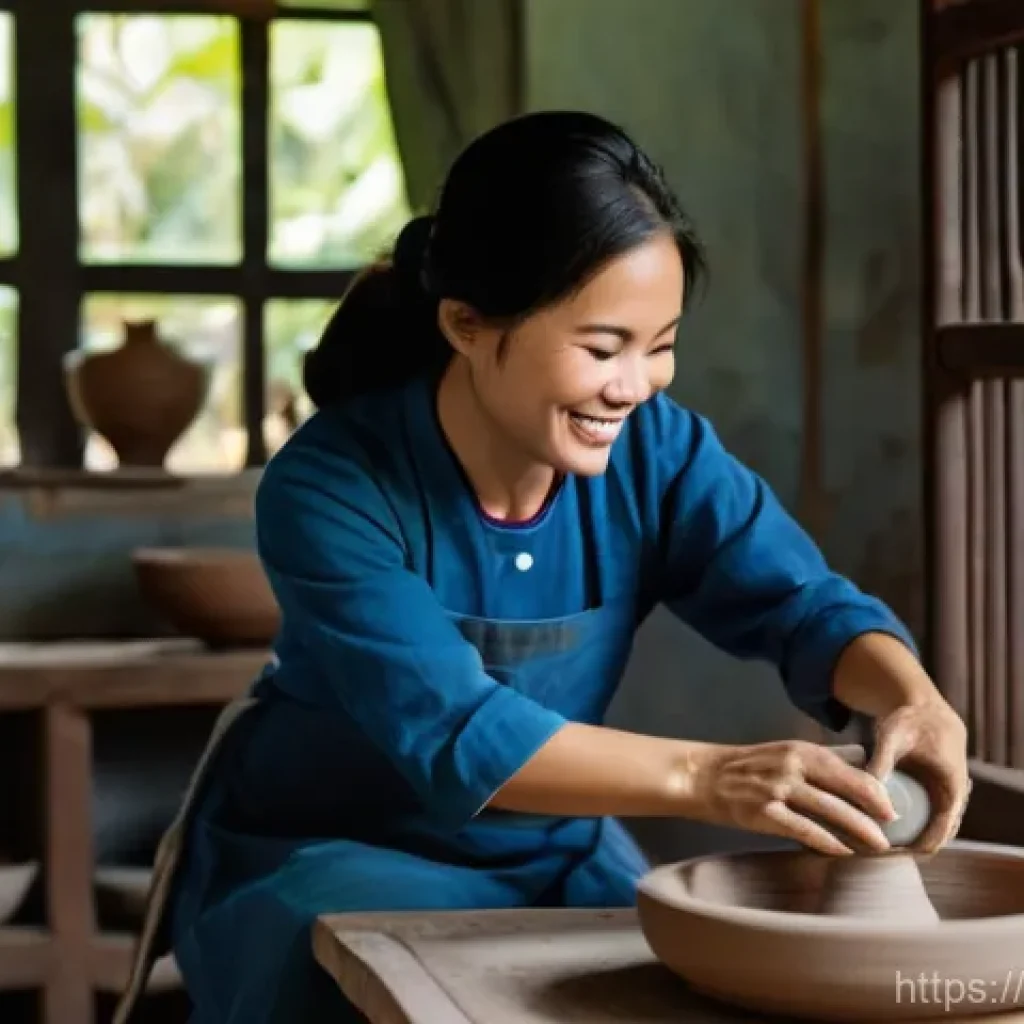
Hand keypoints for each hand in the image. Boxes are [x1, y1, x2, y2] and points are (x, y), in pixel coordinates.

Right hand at [694, 740, 896, 855]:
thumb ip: (816, 767)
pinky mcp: (765, 813)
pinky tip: (843, 851)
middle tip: (895, 829)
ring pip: (830, 810)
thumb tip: (856, 783)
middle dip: (875, 811)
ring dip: (859, 829)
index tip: (893, 807)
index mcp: (801, 750)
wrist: (704, 776)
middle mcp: (793, 766)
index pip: (849, 770)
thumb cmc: (749, 768)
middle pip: (845, 789)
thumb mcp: (784, 754)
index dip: (875, 790)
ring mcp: (778, 789)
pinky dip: (827, 841)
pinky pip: (804, 829)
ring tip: (879, 845)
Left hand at [865, 697, 969, 853]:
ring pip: (929, 830)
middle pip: (935, 837)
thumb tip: (866, 786)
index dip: (919, 847)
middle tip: (876, 855)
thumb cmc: (911, 720)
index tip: (891, 854)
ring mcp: (944, 797)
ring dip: (908, 840)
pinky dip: (906, 827)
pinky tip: (879, 830)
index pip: (940, 831)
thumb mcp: (893, 736)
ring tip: (874, 848)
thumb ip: (882, 759)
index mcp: (952, 788)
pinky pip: (923, 819)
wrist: (925, 709)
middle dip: (909, 849)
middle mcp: (952, 798)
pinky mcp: (932, 794)